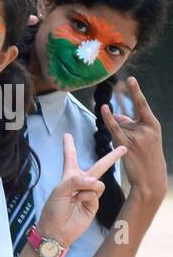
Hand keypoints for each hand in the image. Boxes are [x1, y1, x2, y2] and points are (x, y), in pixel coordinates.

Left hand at [37, 133, 125, 246]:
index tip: (67, 135)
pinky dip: (87, 197)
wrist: (57, 230)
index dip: (69, 146)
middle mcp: (80, 182)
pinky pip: (96, 193)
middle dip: (111, 158)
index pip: (70, 157)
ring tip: (76, 197)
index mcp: (68, 176)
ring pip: (98, 182)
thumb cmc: (53, 209)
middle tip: (123, 148)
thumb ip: (75, 181)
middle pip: (97, 166)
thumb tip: (94, 181)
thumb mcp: (59, 191)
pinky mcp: (94, 203)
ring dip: (88, 187)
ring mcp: (89, 193)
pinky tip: (79, 203)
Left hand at [100, 76, 165, 200]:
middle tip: (129, 140)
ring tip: (131, 152)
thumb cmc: (146, 156)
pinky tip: (103, 108)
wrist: (151, 178)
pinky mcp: (127, 145)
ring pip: (119, 127)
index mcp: (153, 124)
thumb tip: (115, 114)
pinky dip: (108, 118)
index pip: (142, 104)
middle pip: (125, 119)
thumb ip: (130, 124)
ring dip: (119, 137)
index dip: (136, 91)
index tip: (130, 78)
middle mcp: (146, 128)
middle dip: (121, 127)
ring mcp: (137, 136)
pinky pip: (114, 128)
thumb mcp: (144, 137)